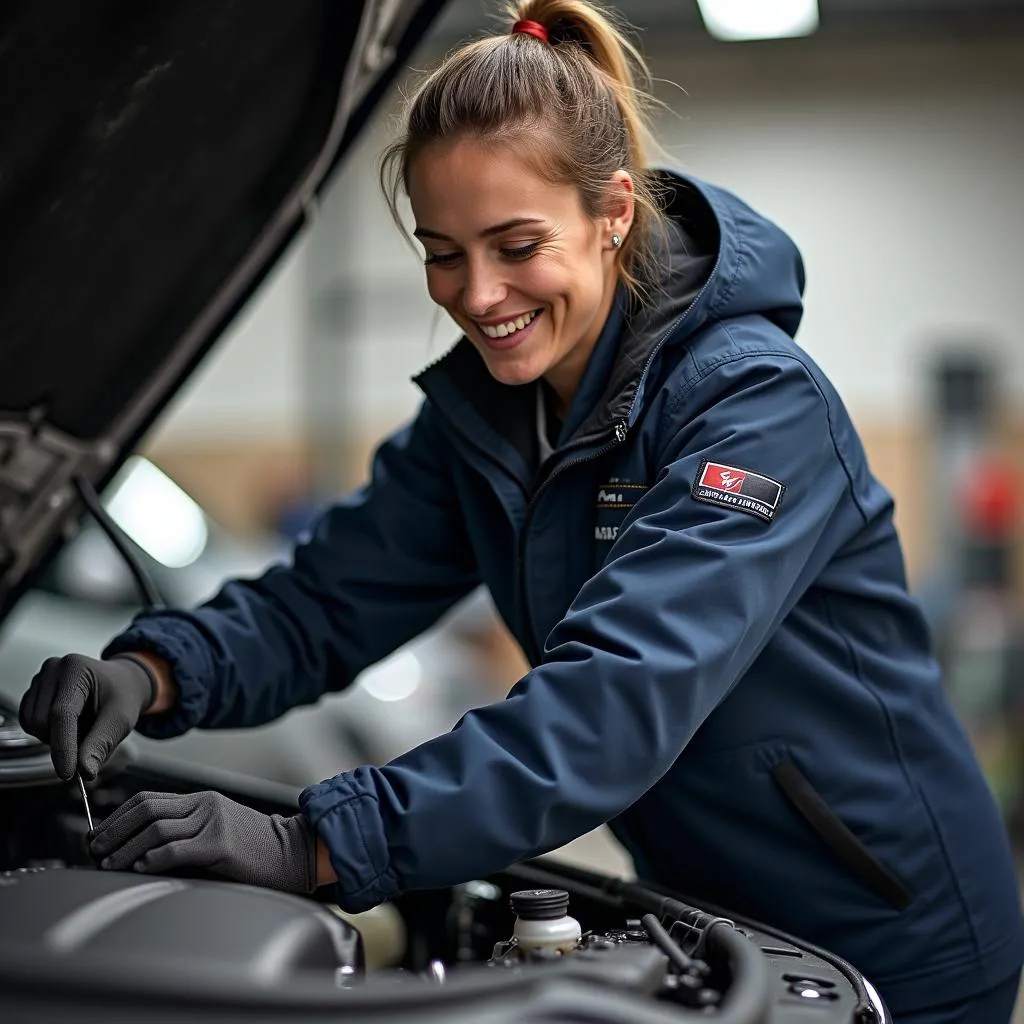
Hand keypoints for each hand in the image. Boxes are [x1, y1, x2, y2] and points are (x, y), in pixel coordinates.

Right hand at [19, 654, 156, 780]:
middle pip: (42, 722)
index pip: (62, 714)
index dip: (63, 747)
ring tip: (81, 725)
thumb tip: (85, 771)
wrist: (119, 683)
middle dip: (64, 740)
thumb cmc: (122, 695)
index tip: (68, 773)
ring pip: (33, 725)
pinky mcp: (33, 693)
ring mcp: (40, 680)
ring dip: (55, 737)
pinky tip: (68, 724)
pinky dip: (47, 732)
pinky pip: (29, 724)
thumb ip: (103, 744)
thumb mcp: (121, 719)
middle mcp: (53, 670)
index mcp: (77, 669)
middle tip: (90, 735)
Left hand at [89, 791, 317, 893]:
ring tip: (110, 864)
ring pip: (155, 828)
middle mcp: (205, 804)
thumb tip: (139, 853)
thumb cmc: (257, 850)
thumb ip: (186, 834)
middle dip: (113, 830)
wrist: (295, 852)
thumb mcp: (217, 833)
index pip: (148, 799)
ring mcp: (213, 821)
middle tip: (95, 850)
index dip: (117, 817)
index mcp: (202, 800)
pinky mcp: (220, 843)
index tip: (98, 836)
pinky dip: (152, 859)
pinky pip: (176, 848)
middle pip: (145, 808)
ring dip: (125, 849)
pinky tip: (141, 869)